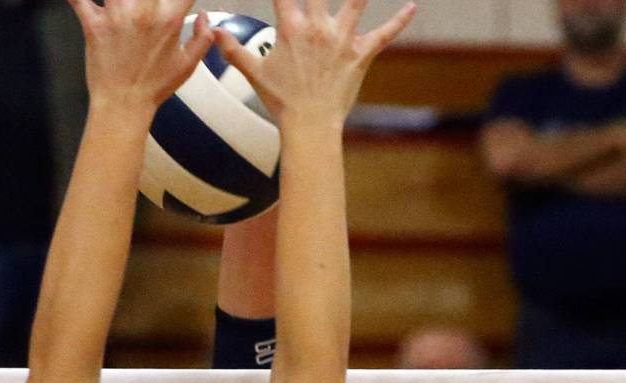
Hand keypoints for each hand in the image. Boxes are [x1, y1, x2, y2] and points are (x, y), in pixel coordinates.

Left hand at [68, 0, 213, 112]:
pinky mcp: (93, 23)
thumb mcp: (187, 66)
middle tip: (144, 7)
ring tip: (122, 4)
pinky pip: (79, 0)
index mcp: (168, 19)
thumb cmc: (155, 86)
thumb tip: (206, 18)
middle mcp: (143, 11)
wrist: (124, 105)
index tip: (175, 2)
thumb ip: (203, 40)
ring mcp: (116, 15)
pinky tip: (82, 0)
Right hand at [213, 0, 415, 125]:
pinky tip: (412, 7)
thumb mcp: (255, 74)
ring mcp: (341, 40)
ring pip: (356, 1)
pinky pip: (384, 34)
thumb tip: (213, 33)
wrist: (309, 127)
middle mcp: (317, 28)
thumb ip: (234, 51)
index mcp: (292, 28)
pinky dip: (399, 20)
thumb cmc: (282, 102)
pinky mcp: (360, 55)